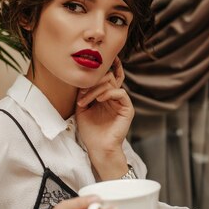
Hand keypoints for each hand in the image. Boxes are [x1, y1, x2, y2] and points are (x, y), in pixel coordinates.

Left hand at [75, 57, 133, 176]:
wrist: (98, 148)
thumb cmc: (90, 131)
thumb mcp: (82, 108)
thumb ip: (83, 93)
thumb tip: (83, 80)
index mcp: (105, 96)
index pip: (107, 77)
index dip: (105, 67)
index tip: (94, 61)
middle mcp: (114, 97)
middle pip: (108, 77)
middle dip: (93, 81)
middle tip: (82, 92)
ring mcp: (121, 102)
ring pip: (112, 83)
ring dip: (96, 89)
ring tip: (85, 100)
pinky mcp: (127, 109)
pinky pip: (121, 93)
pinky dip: (109, 93)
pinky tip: (99, 100)